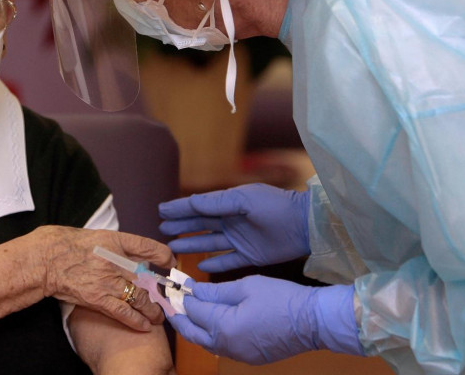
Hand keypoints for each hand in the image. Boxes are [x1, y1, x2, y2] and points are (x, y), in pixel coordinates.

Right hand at [34, 226, 175, 330]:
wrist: (45, 259)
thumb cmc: (67, 245)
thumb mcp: (96, 236)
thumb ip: (117, 246)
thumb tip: (134, 255)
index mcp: (115, 241)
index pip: (148, 246)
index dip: (164, 255)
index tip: (170, 262)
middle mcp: (115, 260)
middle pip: (148, 277)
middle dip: (160, 290)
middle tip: (167, 298)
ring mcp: (107, 280)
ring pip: (140, 298)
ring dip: (153, 309)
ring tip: (159, 316)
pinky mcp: (98, 298)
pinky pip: (123, 312)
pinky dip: (137, 320)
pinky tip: (146, 325)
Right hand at [158, 184, 309, 271]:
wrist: (303, 226)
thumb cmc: (274, 207)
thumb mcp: (244, 199)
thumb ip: (217, 202)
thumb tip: (190, 202)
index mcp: (229, 204)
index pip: (199, 206)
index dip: (179, 208)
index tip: (161, 210)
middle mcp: (231, 221)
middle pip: (200, 225)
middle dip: (181, 226)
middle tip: (161, 229)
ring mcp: (239, 240)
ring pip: (209, 243)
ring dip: (191, 244)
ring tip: (173, 246)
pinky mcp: (249, 256)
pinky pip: (226, 261)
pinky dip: (213, 263)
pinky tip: (200, 265)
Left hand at [168, 276, 362, 364]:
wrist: (314, 322)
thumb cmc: (282, 298)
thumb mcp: (246, 287)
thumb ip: (215, 291)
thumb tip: (192, 290)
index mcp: (224, 326)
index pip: (193, 310)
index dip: (180, 296)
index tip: (170, 284)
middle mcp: (226, 345)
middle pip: (192, 332)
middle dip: (178, 316)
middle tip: (168, 302)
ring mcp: (238, 355)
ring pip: (205, 342)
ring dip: (193, 327)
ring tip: (185, 310)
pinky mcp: (249, 358)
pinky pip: (221, 347)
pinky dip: (210, 335)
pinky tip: (210, 322)